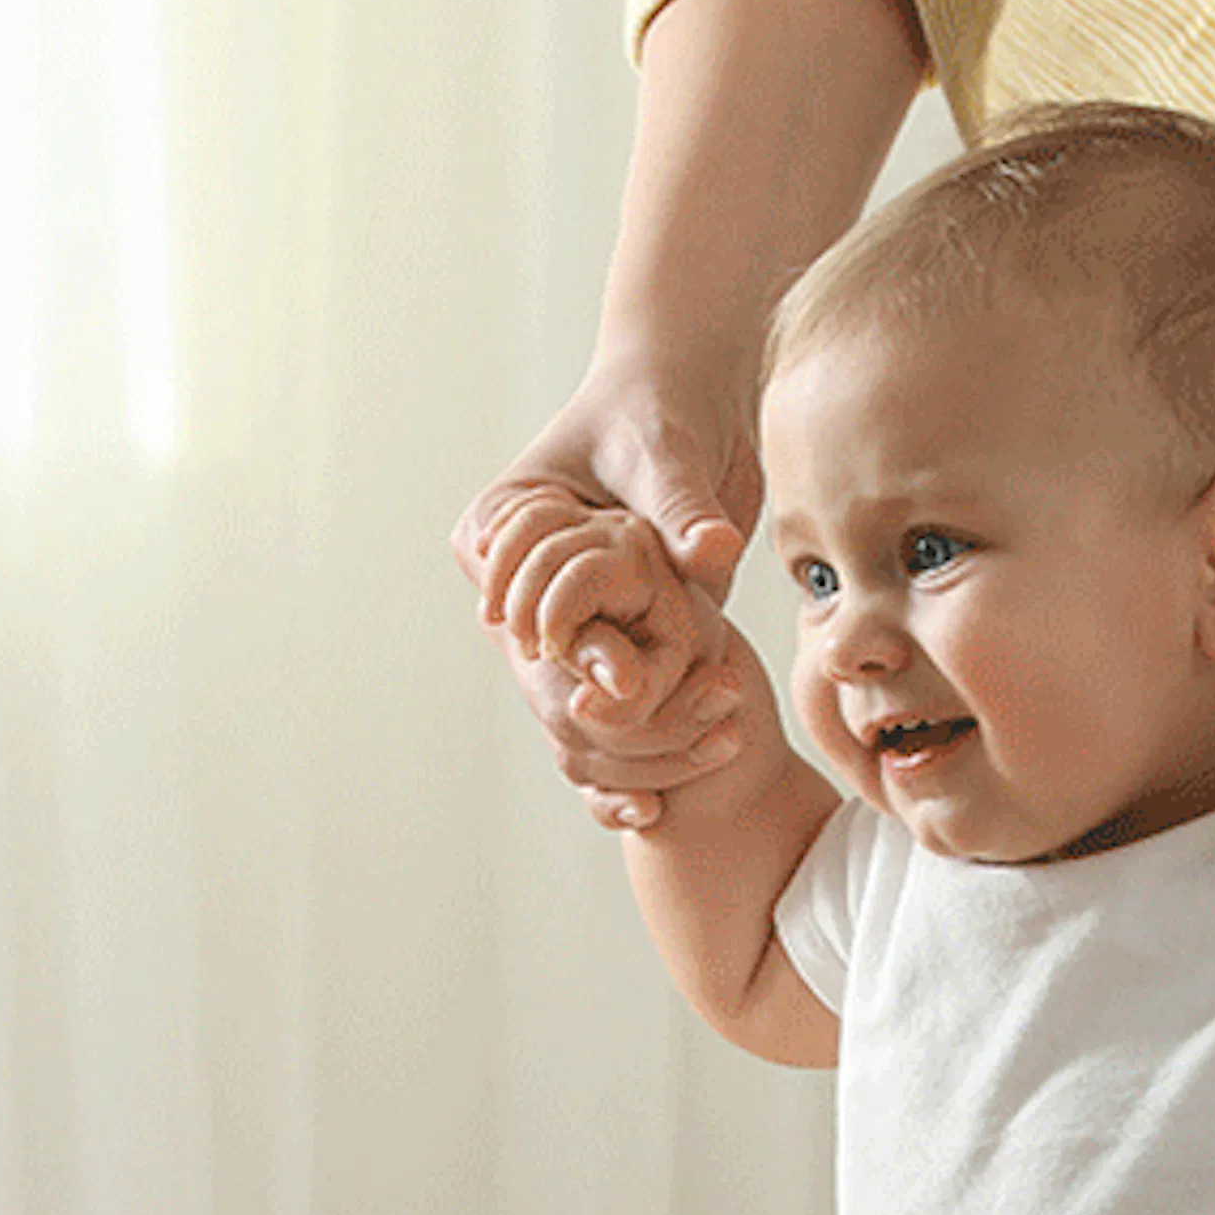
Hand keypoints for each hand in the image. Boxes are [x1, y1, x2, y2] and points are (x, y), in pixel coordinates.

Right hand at [453, 352, 761, 826]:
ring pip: (571, 710)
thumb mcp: (665, 456)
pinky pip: (608, 717)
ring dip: (620, 750)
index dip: (561, 653)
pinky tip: (649, 815)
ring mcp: (569, 621)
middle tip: (657, 753)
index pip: (512, 606)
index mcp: (502, 527)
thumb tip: (712, 554)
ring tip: (663, 794)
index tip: (617, 683)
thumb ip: (683, 509)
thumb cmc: (663, 408)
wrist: (695, 400)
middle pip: (540, 675)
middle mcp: (524, 583)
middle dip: (596, 716)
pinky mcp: (615, 647)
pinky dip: (628, 762)